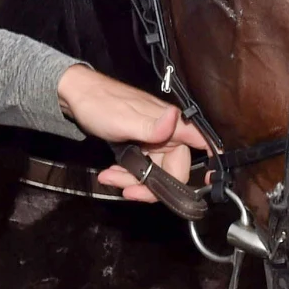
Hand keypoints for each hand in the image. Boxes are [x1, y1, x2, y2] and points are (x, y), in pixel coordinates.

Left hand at [56, 66, 209, 201]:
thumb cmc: (101, 104)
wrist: (76, 97)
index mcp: (171, 123)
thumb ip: (152, 126)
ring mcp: (152, 141)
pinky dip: (126, 175)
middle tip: (129, 192)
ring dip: (132, 181)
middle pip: (174, 169)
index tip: (210, 182)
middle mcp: (167, 133)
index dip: (212, 161)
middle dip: (152, 185)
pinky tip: (109, 174)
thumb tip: (175, 118)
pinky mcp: (139, 147)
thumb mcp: (124, 119)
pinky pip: (140, 168)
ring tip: (109, 177)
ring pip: (154, 173)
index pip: (201, 141)